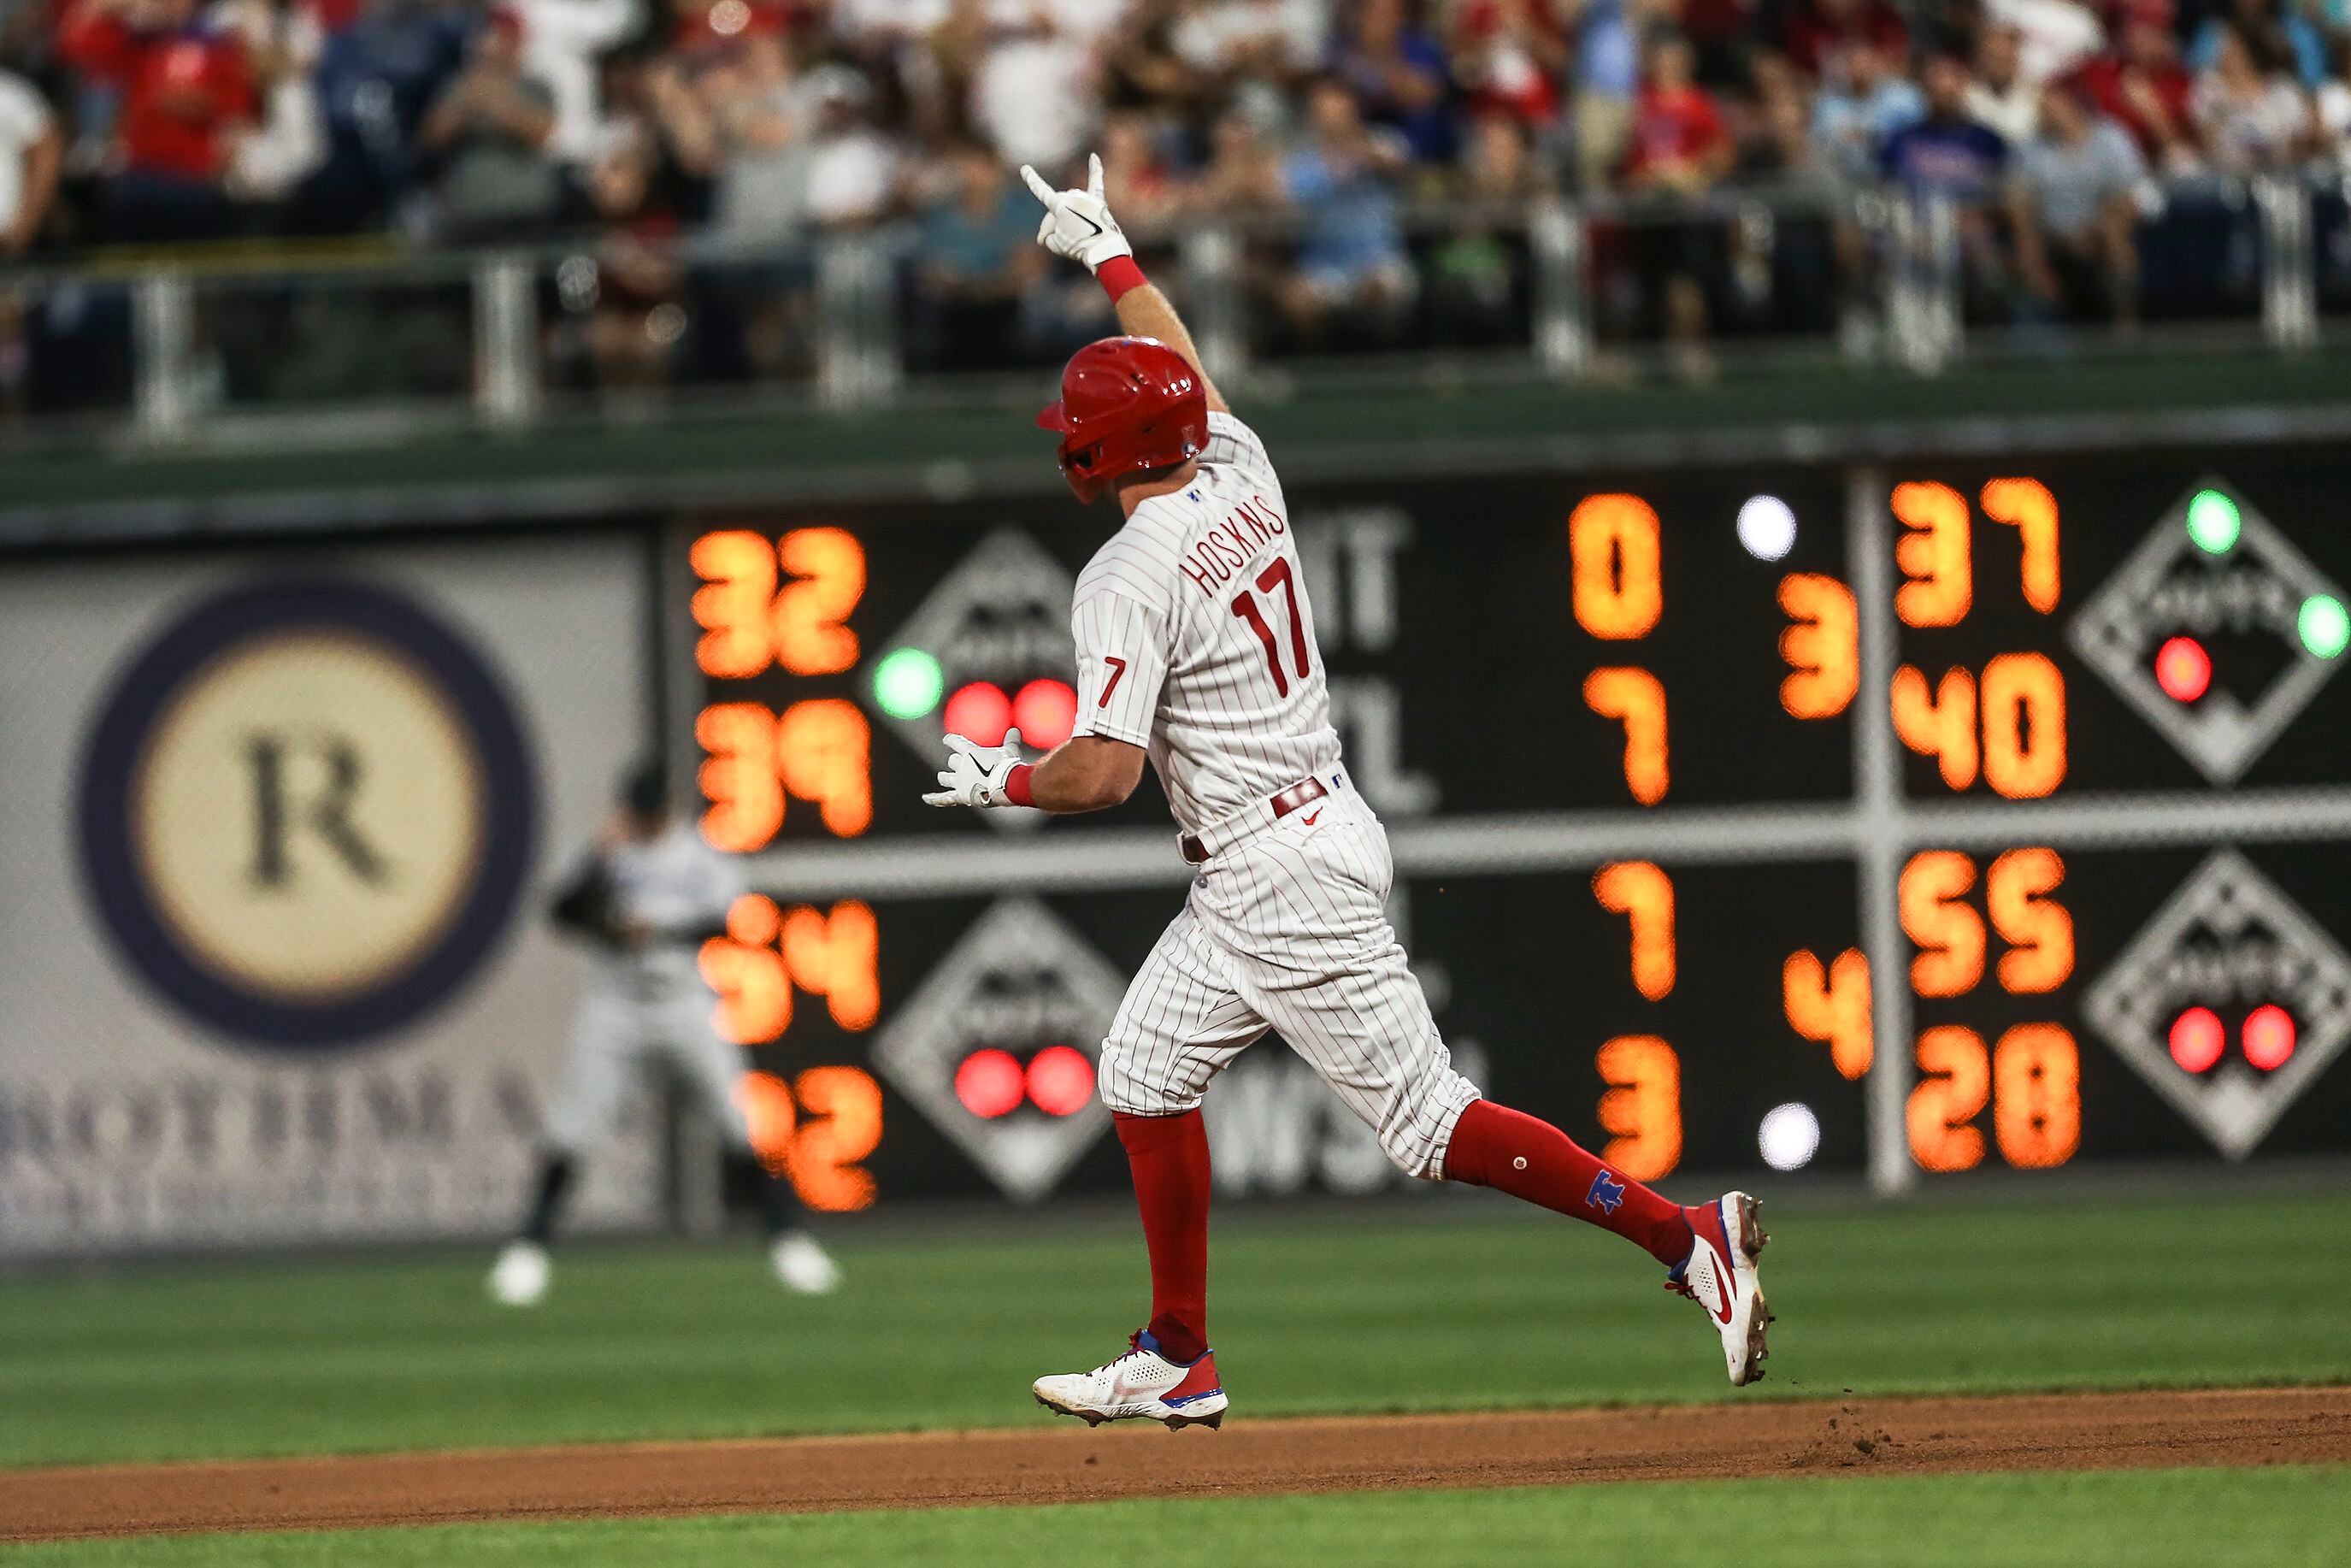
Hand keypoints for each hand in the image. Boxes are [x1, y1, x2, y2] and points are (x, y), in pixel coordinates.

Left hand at [923, 728, 1027, 807]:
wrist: (1007, 784)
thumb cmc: (1008, 766)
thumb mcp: (1010, 751)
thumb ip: (1010, 741)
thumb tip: (1015, 730)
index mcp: (970, 752)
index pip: (955, 742)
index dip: (950, 740)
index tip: (946, 740)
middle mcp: (961, 765)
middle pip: (951, 762)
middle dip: (955, 762)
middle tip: (960, 764)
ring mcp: (959, 781)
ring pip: (945, 778)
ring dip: (945, 777)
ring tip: (943, 777)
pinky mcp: (961, 796)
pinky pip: (944, 798)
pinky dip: (934, 799)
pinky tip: (924, 798)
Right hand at [1021, 154, 1131, 272]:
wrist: (1104, 251)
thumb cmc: (1078, 248)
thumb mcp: (1055, 243)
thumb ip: (1049, 232)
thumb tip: (1057, 225)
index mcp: (1061, 206)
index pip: (1042, 191)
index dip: (1032, 181)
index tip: (1025, 169)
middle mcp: (1074, 197)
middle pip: (1056, 205)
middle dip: (1050, 223)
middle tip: (1047, 239)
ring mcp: (1087, 198)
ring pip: (1070, 202)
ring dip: (1066, 216)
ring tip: (1071, 234)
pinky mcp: (1099, 202)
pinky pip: (1096, 183)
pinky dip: (1096, 169)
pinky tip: (1093, 156)